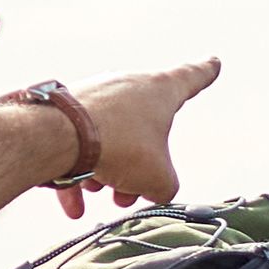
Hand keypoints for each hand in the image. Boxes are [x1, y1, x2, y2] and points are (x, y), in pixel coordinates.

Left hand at [54, 60, 216, 210]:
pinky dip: (76, 177)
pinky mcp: (63, 112)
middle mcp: (125, 86)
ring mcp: (92, 96)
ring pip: (109, 139)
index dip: (205, 73)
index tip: (213, 62)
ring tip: (103, 193)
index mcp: (158, 90)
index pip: (191, 77)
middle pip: (144, 128)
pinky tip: (74, 206)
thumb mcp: (159, 178)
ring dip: (108, 172)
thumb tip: (154, 188)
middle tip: (133, 193)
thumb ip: (166, 186)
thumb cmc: (118, 146)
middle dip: (140, 164)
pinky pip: (76, 147)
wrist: (55, 136)